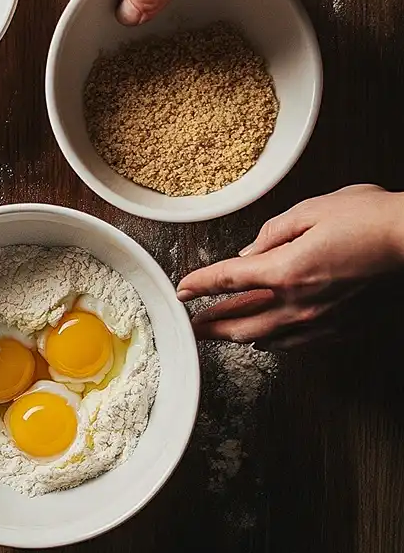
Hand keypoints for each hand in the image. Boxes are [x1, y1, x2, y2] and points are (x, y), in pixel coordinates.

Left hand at [175, 186, 403, 347]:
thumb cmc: (370, 219)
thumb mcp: (312, 210)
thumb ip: (273, 233)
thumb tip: (251, 251)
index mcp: (286, 270)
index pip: (228, 280)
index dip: (199, 284)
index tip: (182, 289)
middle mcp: (299, 303)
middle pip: (240, 322)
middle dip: (210, 325)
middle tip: (191, 327)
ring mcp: (321, 321)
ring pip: (266, 339)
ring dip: (237, 336)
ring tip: (221, 334)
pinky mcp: (341, 329)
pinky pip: (296, 343)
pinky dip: (272, 341)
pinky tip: (265, 339)